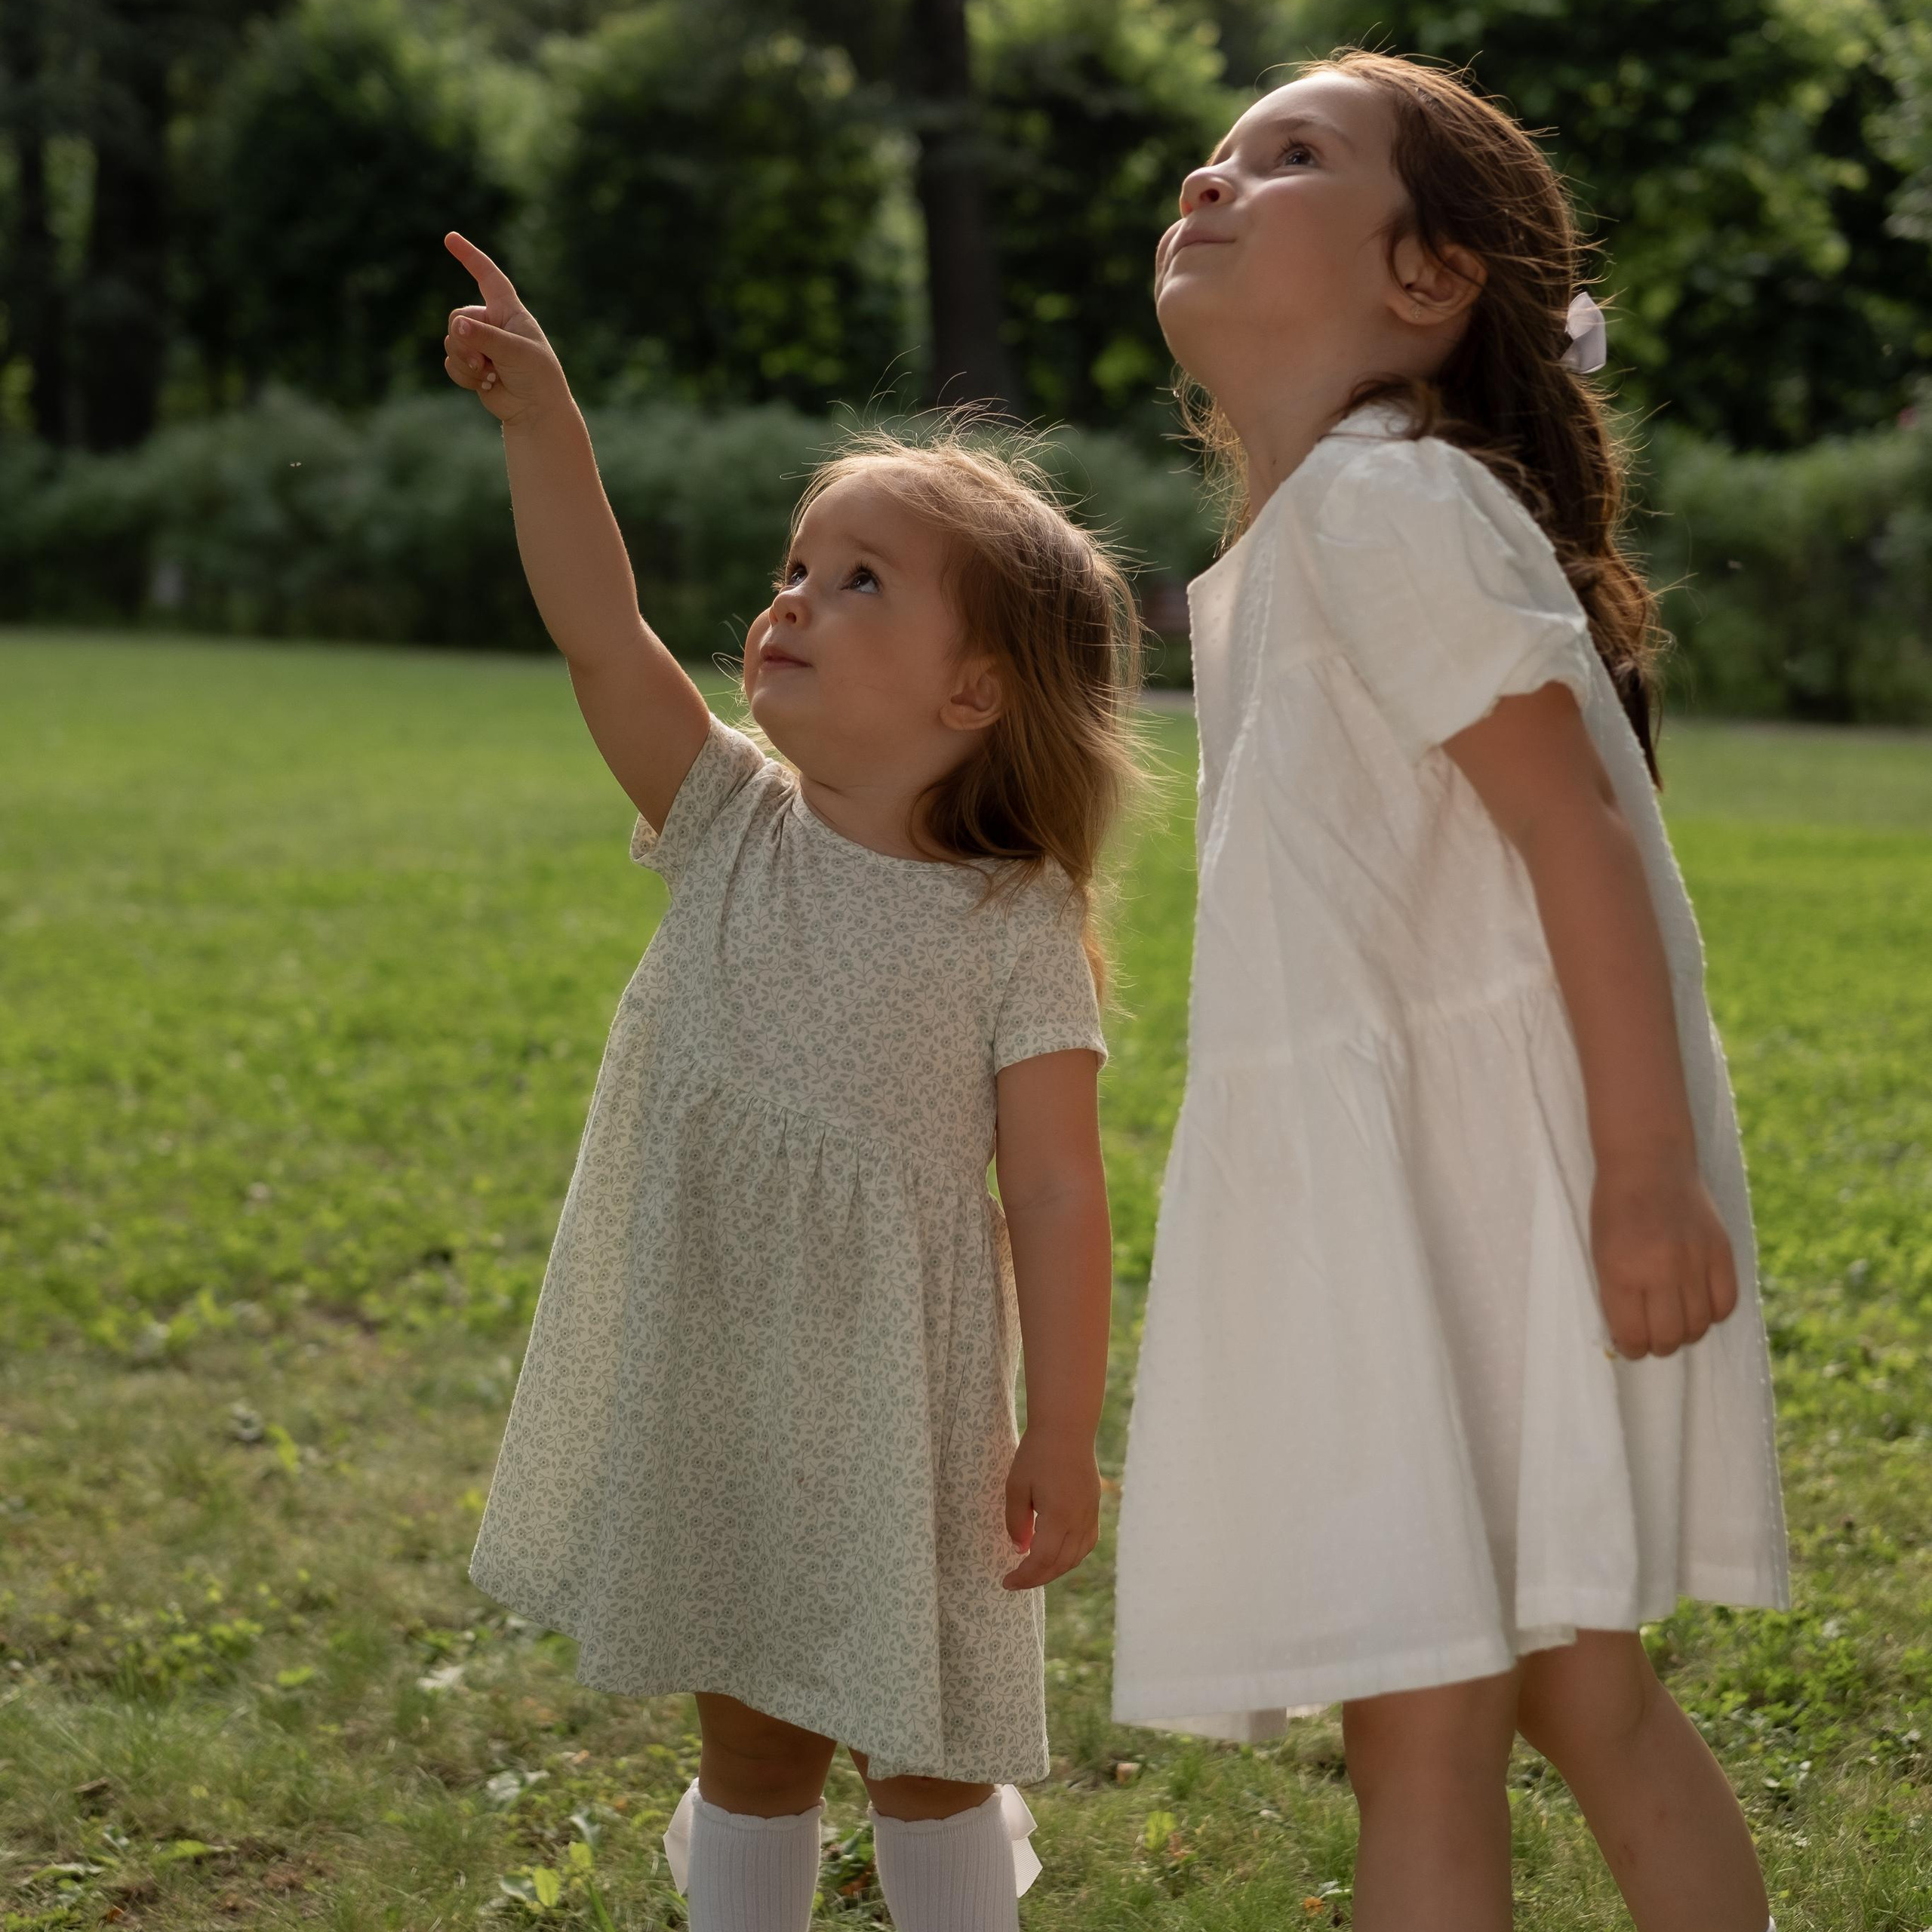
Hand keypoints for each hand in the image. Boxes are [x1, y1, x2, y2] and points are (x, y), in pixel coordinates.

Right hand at [441, 231, 568, 425]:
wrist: (536, 412)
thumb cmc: (536, 377)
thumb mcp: (515, 352)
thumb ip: (485, 338)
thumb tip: (456, 327)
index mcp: (509, 311)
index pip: (488, 276)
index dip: (470, 257)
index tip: (450, 238)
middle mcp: (492, 323)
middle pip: (457, 317)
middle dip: (465, 342)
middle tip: (486, 362)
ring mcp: (480, 344)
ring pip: (451, 341)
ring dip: (466, 362)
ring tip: (490, 375)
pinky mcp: (471, 365)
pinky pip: (451, 362)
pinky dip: (464, 376)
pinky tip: (485, 385)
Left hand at [1001, 1425, 1100, 1589]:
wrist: (1067, 1428)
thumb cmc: (1037, 1453)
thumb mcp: (1016, 1486)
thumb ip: (1016, 1521)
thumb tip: (1020, 1549)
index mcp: (1059, 1517)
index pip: (1041, 1561)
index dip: (1024, 1577)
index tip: (1006, 1582)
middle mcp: (1079, 1521)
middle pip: (1060, 1564)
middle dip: (1037, 1578)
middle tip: (1016, 1581)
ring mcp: (1090, 1514)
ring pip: (1076, 1557)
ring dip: (1054, 1569)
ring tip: (1033, 1570)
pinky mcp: (1094, 1507)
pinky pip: (1086, 1543)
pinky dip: (1071, 1556)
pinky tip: (1057, 1554)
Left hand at [1591, 1153, 1739, 1358]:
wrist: (1649, 1162)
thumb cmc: (1615, 1208)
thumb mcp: (1601, 1252)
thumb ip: (1615, 1294)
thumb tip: (1631, 1337)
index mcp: (1621, 1271)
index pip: (1634, 1335)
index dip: (1633, 1349)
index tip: (1631, 1346)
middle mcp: (1660, 1271)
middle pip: (1670, 1338)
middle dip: (1658, 1346)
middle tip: (1653, 1337)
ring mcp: (1695, 1262)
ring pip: (1699, 1327)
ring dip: (1686, 1333)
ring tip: (1674, 1322)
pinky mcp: (1722, 1252)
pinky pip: (1725, 1304)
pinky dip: (1713, 1314)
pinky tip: (1699, 1306)